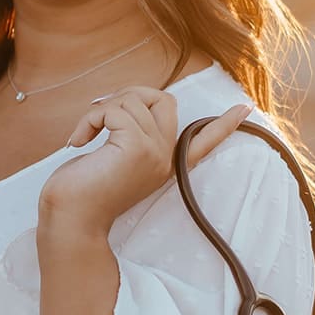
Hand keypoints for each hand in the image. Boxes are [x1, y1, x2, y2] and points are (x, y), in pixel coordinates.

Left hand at [38, 84, 252, 234]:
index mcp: (163, 165)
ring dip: (99, 110)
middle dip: (129, 94)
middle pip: (163, 100)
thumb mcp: (114, 157)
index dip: (224, 124)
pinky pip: (114, 110)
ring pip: (132, 100)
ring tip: (84, 135)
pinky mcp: (137, 147)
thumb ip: (130, 135)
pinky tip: (78, 141)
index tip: (245, 108)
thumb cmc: (81, 191)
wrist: (69, 220)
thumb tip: (129, 103)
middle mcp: (165, 159)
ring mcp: (154, 153)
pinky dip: (90, 118)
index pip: (202, 142)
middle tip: (99, 116)